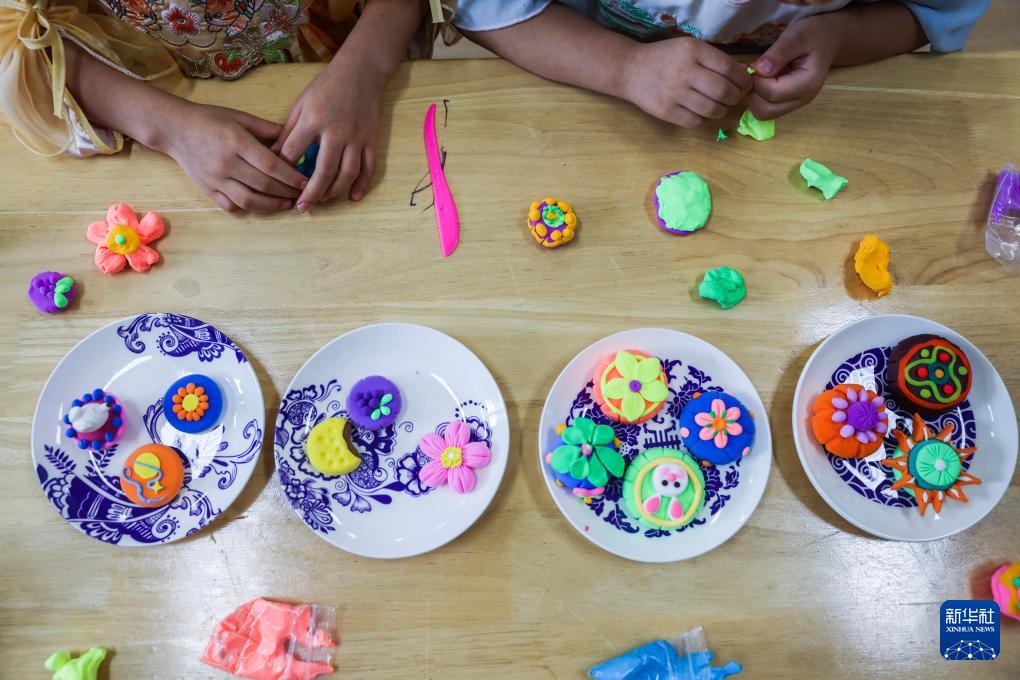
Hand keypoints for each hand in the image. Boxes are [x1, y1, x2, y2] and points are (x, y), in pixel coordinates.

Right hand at [164, 102, 306, 211]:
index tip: (306, 182)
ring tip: (287, 204)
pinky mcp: (207, 190)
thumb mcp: (240, 117)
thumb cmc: (210, 120)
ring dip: (272, 206)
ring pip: (249, 201)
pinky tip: (263, 204)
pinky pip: (232, 206)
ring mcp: (215, 179)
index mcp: (236, 141)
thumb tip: (295, 140)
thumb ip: (267, 129)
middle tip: (302, 193)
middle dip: (287, 192)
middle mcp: (225, 162)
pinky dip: (249, 208)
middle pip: (263, 185)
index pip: (270, 165)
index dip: (291, 176)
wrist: (174, 129)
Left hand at [273, 60, 380, 211]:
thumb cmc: (327, 87)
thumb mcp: (302, 103)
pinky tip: (353, 197)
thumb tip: (275, 156)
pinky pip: (368, 168)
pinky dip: (362, 185)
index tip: (278, 181)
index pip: (294, 152)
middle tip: (301, 207)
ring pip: (347, 174)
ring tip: (322, 201)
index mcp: (314, 120)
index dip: (284, 169)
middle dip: (311, 193)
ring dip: (334, 192)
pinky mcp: (371, 141)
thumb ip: (289, 130)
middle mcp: (337, 131)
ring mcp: (357, 138)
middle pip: (323, 171)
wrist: (361, 73)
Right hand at [622, 37, 750, 127]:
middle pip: (723, 91)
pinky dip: (704, 119)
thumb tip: (743, 76)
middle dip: (735, 97)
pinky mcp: (666, 112)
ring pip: (712, 110)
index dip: (743, 80)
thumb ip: (714, 59)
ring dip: (722, 110)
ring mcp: (674, 94)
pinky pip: (696, 121)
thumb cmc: (666, 58)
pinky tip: (701, 111)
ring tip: (719, 105)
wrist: (631, 70)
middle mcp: (684, 71)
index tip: (745, 84)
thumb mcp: (689, 48)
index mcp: (693, 51)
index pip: (729, 69)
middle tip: (734, 97)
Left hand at [748, 15, 840, 119]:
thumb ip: (779, 53)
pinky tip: (760, 81)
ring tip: (757, 75)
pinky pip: (765, 110)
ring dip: (753, 96)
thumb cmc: (812, 34)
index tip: (754, 64)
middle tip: (753, 71)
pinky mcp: (788, 104)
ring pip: (763, 114)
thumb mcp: (796, 36)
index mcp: (808, 83)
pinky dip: (757, 98)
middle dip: (753, 91)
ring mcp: (795, 104)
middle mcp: (803, 99)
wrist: (826, 38)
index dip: (757, 80)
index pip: (773, 93)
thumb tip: (760, 70)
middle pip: (766, 110)